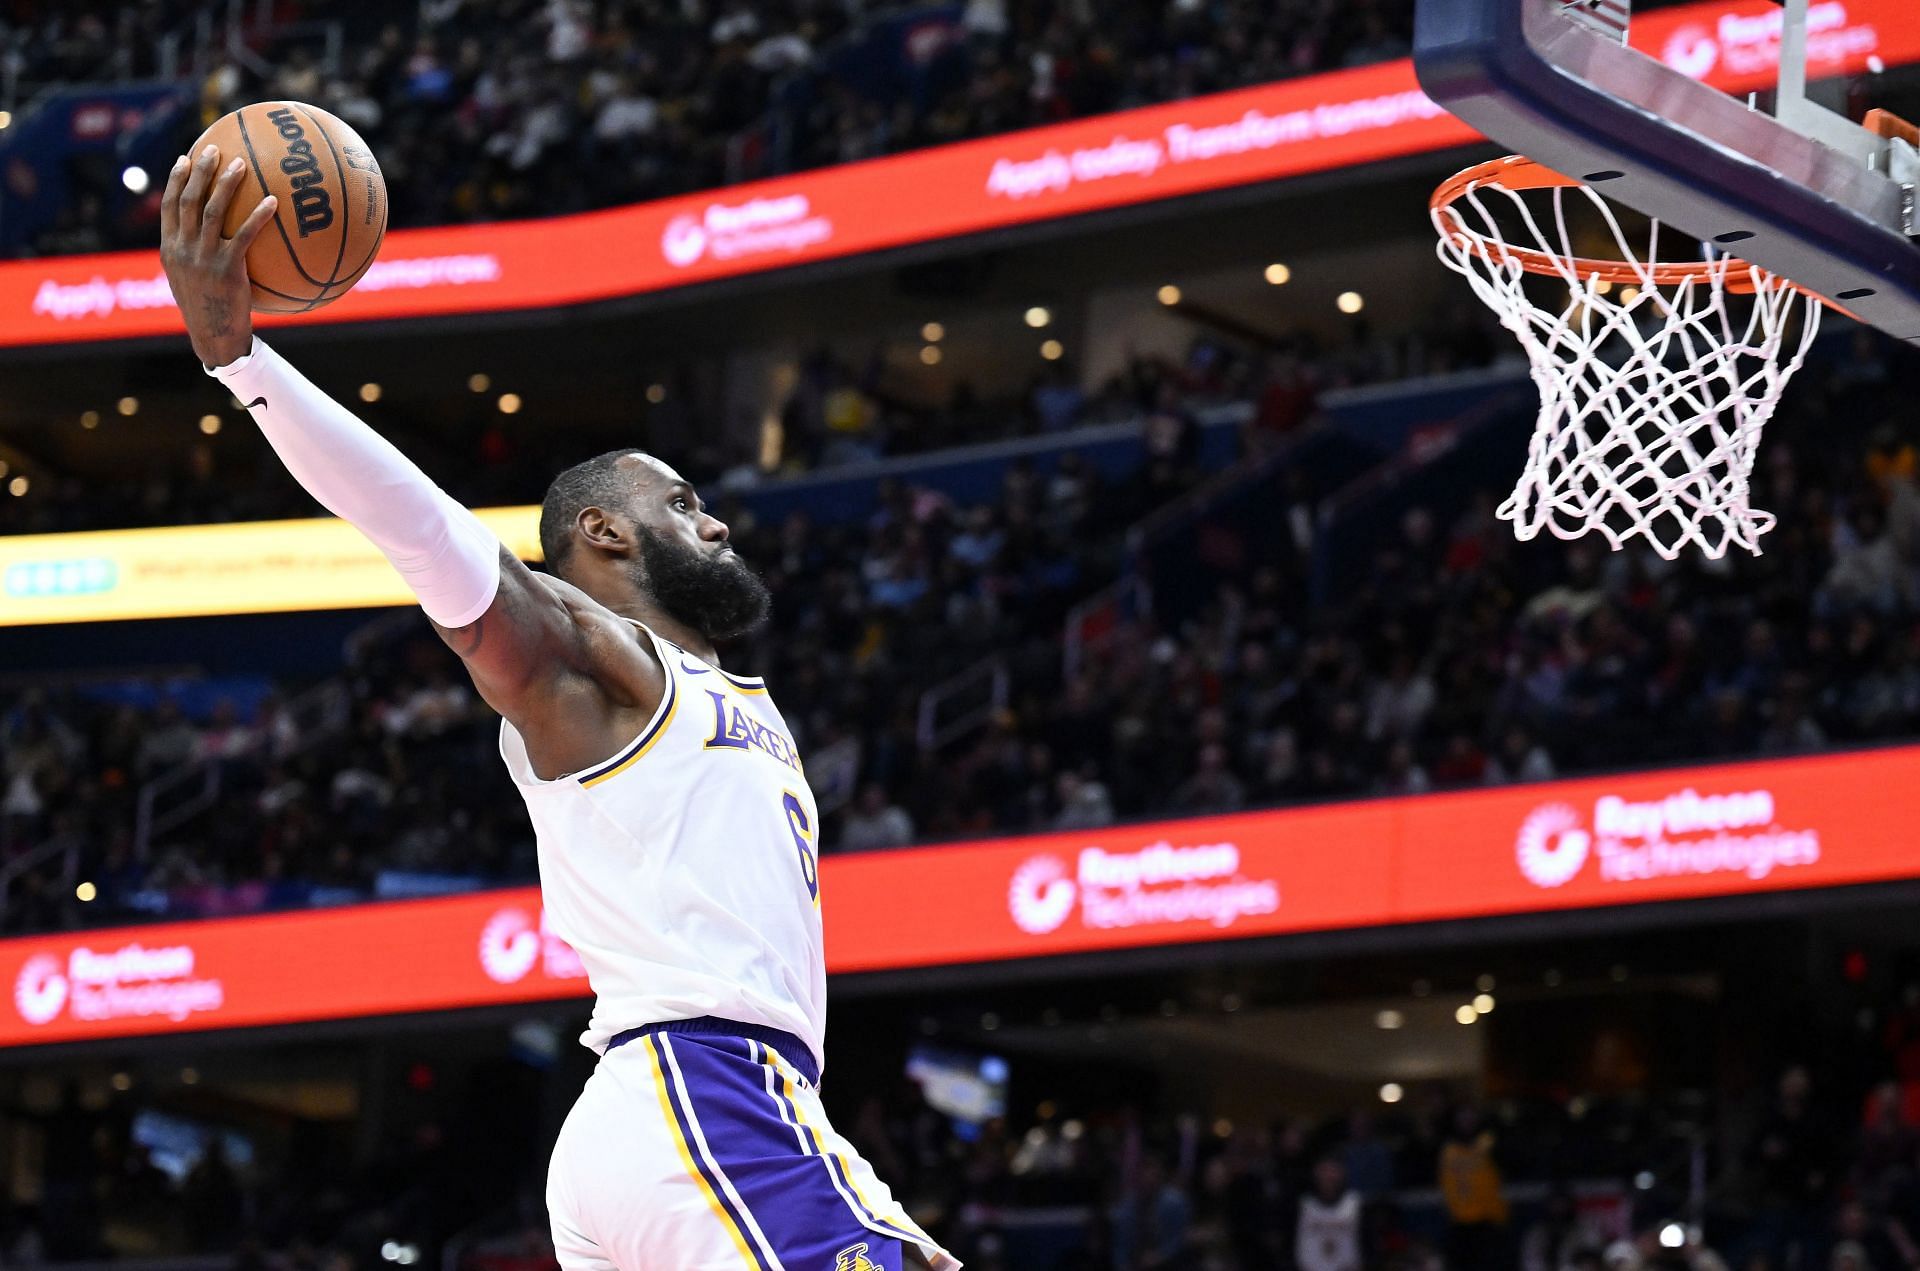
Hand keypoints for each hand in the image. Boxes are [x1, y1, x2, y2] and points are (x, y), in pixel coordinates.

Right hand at [159, 144, 277, 368]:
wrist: (214, 337)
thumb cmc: (209, 310)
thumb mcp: (192, 281)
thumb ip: (196, 255)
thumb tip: (214, 237)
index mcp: (170, 249)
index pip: (169, 206)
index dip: (175, 180)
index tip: (185, 158)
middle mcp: (182, 248)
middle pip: (187, 200)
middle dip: (200, 171)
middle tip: (214, 149)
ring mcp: (202, 258)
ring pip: (211, 210)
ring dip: (226, 184)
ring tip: (242, 163)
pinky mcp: (226, 269)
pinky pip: (244, 235)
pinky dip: (258, 216)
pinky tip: (274, 203)